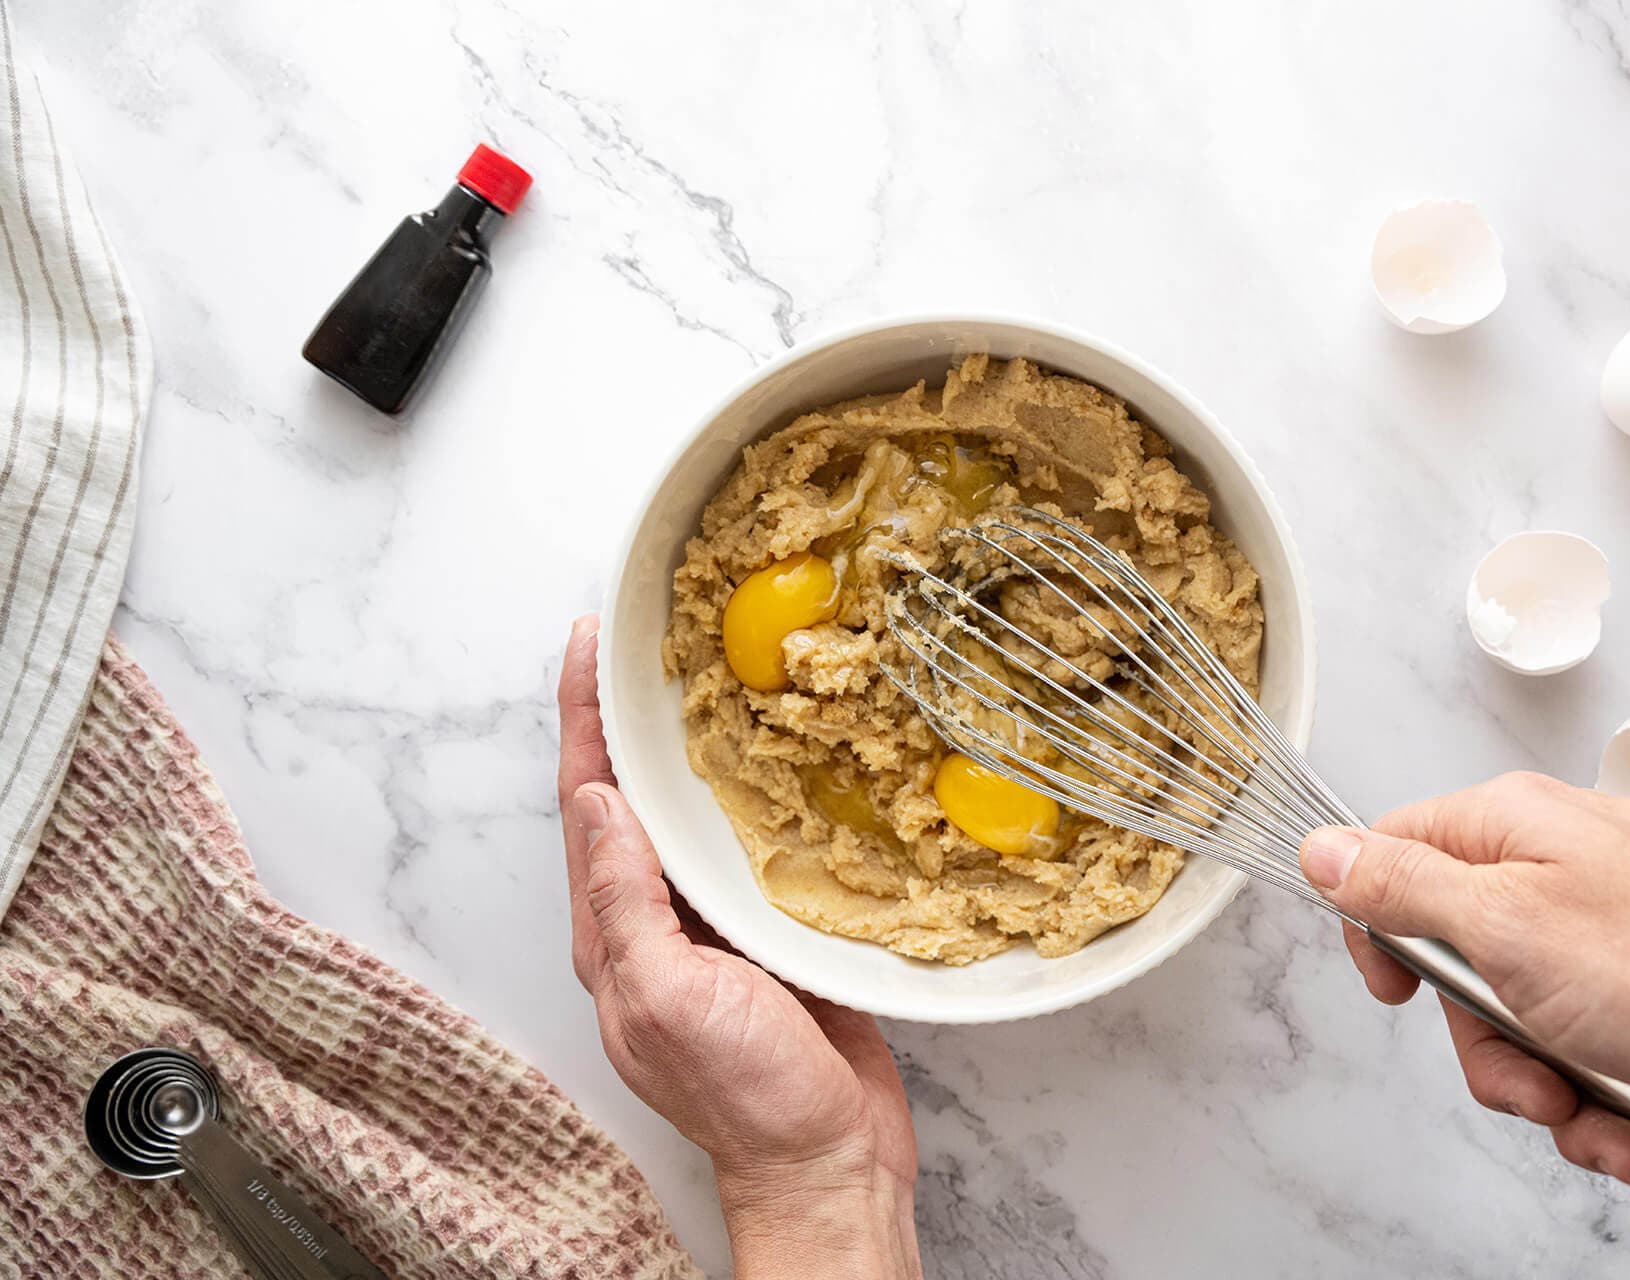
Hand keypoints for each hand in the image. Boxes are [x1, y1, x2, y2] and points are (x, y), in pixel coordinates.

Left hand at [557, 615, 921, 1277]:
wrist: (829, 1163)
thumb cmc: (749, 1096)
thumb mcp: (671, 997)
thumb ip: (626, 904)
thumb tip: (597, 803)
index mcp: (612, 933)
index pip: (585, 802)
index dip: (581, 718)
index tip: (588, 643)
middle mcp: (652, 921)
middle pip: (628, 798)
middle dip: (627, 718)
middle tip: (646, 639)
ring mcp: (710, 928)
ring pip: (687, 817)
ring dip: (690, 748)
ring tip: (707, 677)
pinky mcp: (769, 935)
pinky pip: (748, 848)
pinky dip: (752, 795)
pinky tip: (780, 762)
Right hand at [1299, 771, 1629, 1221]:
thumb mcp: (1505, 926)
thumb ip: (1402, 887)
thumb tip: (1325, 850)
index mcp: (1514, 828)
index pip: (1396, 856)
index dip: (1383, 934)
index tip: (1404, 994)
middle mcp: (1562, 867)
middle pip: (1467, 969)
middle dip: (1498, 1055)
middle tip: (1539, 1082)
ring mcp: (1614, 927)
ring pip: (1537, 1027)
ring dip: (1567, 1100)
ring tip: (1620, 1125)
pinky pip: (1602, 1051)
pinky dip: (1622, 1105)